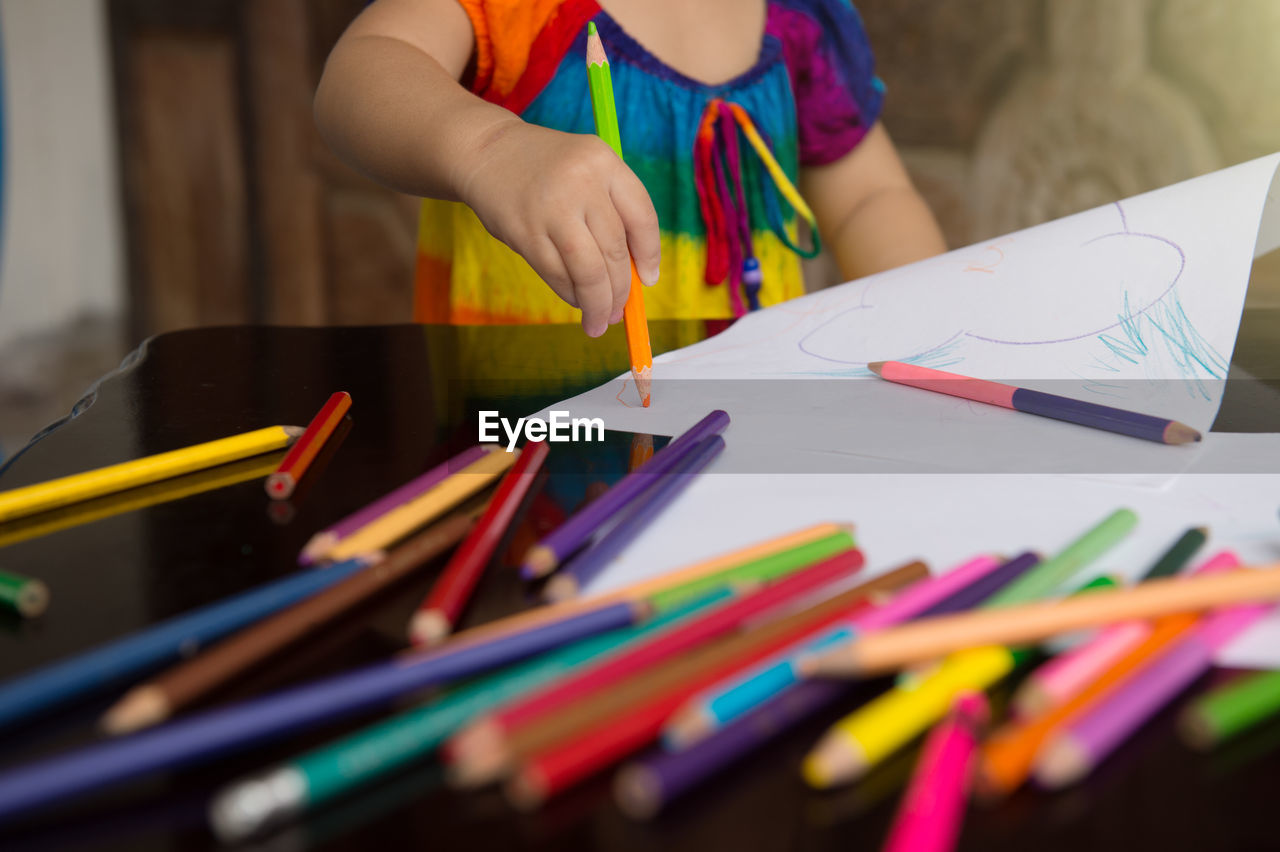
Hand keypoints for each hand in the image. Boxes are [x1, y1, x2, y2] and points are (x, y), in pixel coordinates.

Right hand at [454, 119, 660, 336]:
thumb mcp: (587, 168)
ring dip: (597, 303)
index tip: (648, 280)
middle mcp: (581, 182)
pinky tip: (576, 300)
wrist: (487, 152)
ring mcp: (552, 208)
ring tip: (599, 320)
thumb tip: (634, 274)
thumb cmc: (547, 169)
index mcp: (604, 161)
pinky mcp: (525, 233)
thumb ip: (611, 209)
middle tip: (619, 311)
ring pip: (588, 271)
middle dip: (620, 291)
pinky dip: (571, 294)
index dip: (650, 255)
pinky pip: (557, 275)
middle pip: (615, 251)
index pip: (641, 217)